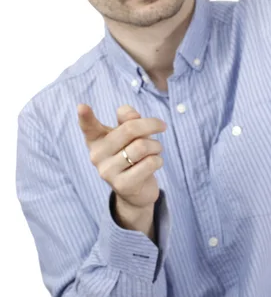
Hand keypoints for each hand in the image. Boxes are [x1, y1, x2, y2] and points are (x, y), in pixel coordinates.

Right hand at [77, 103, 166, 236]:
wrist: (136, 190)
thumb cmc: (132, 153)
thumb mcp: (130, 134)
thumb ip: (129, 119)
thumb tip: (133, 115)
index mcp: (97, 139)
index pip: (89, 127)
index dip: (85, 116)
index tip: (81, 106)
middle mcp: (97, 155)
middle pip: (129, 129)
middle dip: (151, 125)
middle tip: (162, 126)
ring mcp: (108, 172)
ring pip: (142, 146)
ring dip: (156, 145)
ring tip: (155, 150)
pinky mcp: (122, 185)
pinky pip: (150, 163)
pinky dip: (158, 160)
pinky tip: (154, 163)